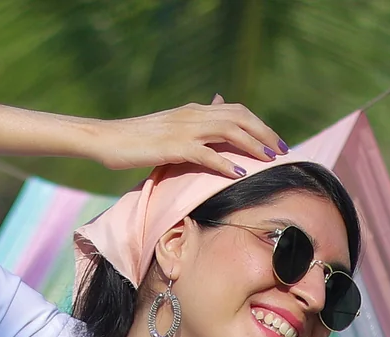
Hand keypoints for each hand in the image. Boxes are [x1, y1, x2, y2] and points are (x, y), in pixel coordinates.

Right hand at [90, 98, 284, 177]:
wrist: (107, 138)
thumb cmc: (137, 139)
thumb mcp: (170, 128)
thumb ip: (194, 124)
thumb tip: (215, 116)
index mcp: (194, 110)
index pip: (236, 110)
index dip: (259, 124)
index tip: (275, 142)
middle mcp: (193, 114)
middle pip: (239, 117)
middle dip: (264, 133)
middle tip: (282, 151)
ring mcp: (183, 129)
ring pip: (228, 131)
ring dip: (252, 145)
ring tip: (268, 160)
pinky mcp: (172, 146)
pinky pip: (205, 153)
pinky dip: (224, 163)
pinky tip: (238, 173)